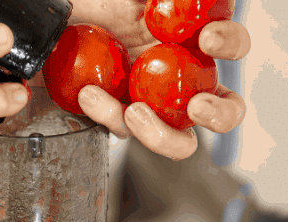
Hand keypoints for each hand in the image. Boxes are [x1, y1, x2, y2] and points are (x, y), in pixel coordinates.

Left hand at [68, 0, 249, 159]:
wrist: (56, 31)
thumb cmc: (97, 5)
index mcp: (192, 41)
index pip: (232, 45)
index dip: (230, 43)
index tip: (206, 39)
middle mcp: (181, 78)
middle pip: (226, 111)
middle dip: (220, 113)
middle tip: (198, 106)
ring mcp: (154, 105)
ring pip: (179, 142)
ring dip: (161, 135)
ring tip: (133, 113)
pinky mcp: (122, 120)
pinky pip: (123, 129)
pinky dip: (109, 115)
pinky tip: (90, 95)